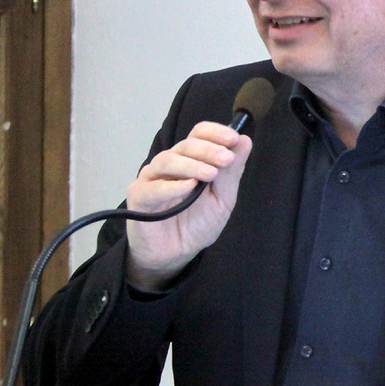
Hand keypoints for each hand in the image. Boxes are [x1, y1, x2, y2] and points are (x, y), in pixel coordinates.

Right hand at [124, 121, 252, 289]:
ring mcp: (153, 178)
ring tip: (211, 174)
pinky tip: (189, 187)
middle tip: (226, 159)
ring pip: (168, 161)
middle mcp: (171, 163)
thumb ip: (231, 172)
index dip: (215, 132)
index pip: (199, 134)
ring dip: (192, 165)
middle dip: (209, 149)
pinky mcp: (139, 196)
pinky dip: (172, 186)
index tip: (234, 139)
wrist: (176, 253)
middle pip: (186, 145)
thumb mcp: (223, 198)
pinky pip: (153, 188)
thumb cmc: (198, 223)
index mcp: (191, 159)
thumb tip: (245, 140)